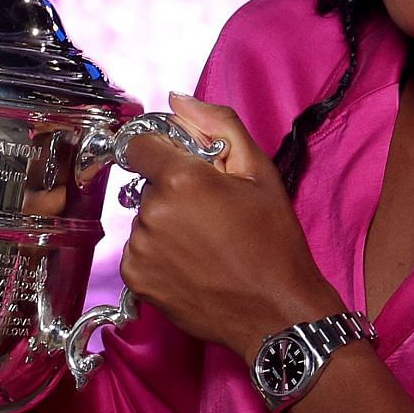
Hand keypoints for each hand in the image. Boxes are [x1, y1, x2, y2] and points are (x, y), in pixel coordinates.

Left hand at [118, 93, 345, 361]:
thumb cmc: (274, 243)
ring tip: (205, 244)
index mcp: (181, 178)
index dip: (163, 151)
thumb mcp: (260, 173)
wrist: (276, 312)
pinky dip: (159, 254)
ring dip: (166, 224)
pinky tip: (193, 264)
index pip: (139, 144)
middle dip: (172, 191)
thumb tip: (178, 100)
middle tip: (211, 214)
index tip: (184, 167)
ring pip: (143, 219)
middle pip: (147, 184)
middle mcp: (152, 211)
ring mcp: (141, 248)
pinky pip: (139, 251)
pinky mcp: (136, 279)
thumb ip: (218, 126)